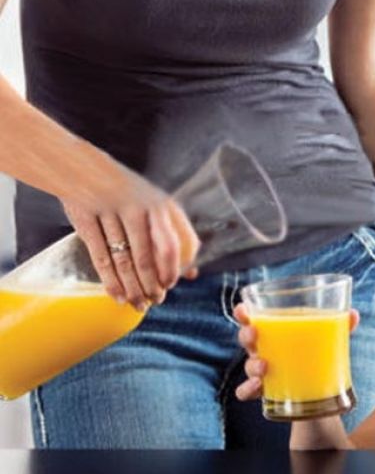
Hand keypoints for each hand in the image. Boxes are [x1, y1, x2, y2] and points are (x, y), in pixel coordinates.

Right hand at [60, 163, 200, 308]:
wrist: (83, 169)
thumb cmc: (126, 193)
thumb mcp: (155, 206)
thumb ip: (173, 235)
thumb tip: (192, 272)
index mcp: (161, 204)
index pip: (177, 242)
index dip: (176, 267)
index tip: (172, 283)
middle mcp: (140, 208)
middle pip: (150, 257)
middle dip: (154, 285)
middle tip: (155, 301)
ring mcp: (112, 213)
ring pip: (126, 261)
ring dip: (133, 288)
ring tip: (138, 304)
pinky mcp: (87, 220)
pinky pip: (101, 258)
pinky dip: (110, 281)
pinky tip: (116, 295)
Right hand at [233, 303, 360, 402]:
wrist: (318, 390)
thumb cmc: (317, 354)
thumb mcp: (329, 338)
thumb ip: (340, 326)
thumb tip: (352, 314)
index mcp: (277, 332)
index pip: (256, 318)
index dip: (244, 313)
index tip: (243, 309)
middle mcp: (265, 349)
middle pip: (248, 339)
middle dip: (246, 334)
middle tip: (255, 333)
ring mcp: (263, 371)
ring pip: (248, 365)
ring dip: (252, 364)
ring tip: (264, 366)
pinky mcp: (266, 391)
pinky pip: (247, 392)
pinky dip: (247, 389)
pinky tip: (257, 387)